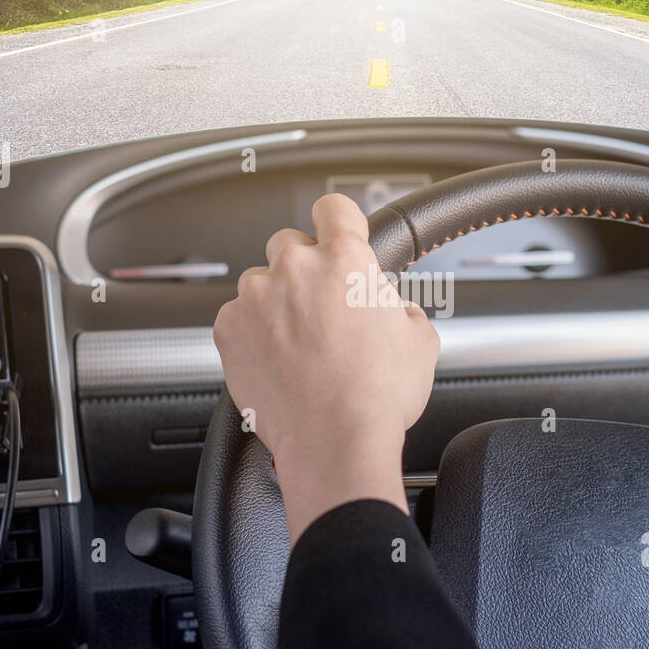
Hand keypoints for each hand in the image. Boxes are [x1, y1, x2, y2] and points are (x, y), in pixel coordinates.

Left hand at [213, 193, 439, 543]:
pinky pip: (238, 317)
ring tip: (299, 344)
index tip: (337, 230)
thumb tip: (391, 308)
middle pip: (290, 244)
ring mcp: (256, 298)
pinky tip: (277, 360)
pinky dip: (252, 333)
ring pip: (261, 283)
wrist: (334, 441)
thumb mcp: (420, 340)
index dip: (339, 220)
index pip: (334, 207)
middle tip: (321, 306)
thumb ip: (400, 306)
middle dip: (304, 268)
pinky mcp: (229, 329)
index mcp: (345, 260)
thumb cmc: (376, 396)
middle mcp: (295, 269)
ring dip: (276, 303)